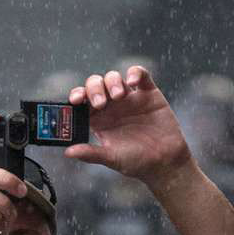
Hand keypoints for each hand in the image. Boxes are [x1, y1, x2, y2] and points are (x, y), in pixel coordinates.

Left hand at [64, 66, 193, 186]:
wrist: (166, 161)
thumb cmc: (136, 161)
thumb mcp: (112, 158)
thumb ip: (91, 153)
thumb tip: (68, 152)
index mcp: (98, 119)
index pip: (81, 101)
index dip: (76, 96)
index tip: (75, 100)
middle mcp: (111, 106)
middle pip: (95, 85)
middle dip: (94, 89)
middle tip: (100, 103)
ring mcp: (129, 98)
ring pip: (114, 77)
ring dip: (112, 81)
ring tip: (118, 96)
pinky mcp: (148, 93)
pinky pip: (141, 74)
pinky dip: (135, 73)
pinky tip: (133, 82)